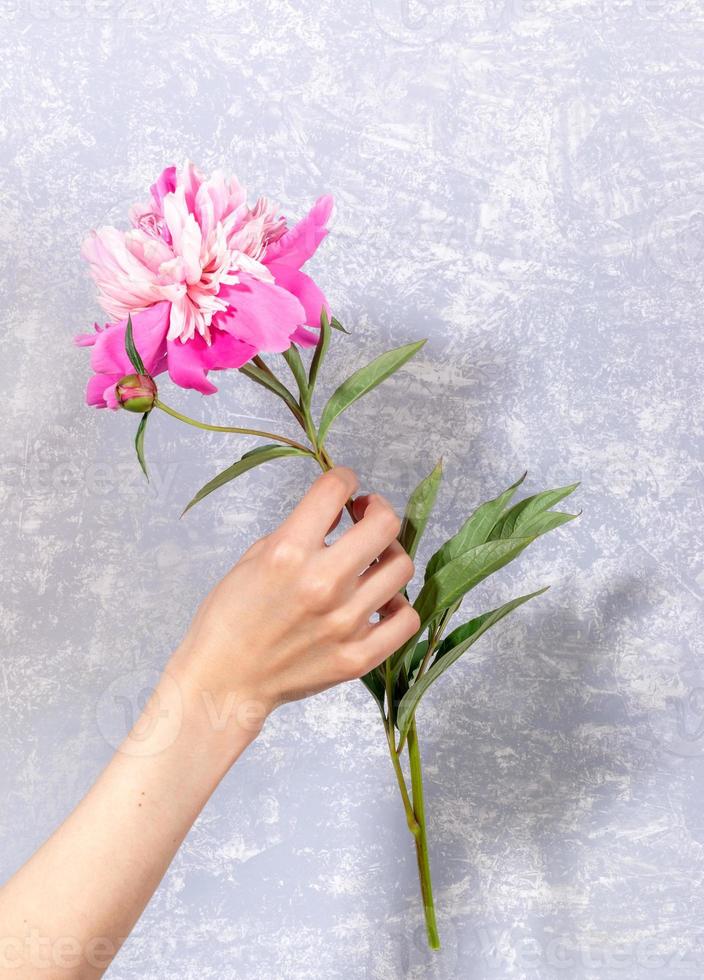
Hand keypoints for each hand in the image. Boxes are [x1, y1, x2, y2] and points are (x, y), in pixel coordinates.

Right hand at [170, 467, 419, 738]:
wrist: (224, 683)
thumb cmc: (230, 619)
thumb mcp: (254, 558)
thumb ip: (299, 531)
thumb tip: (338, 511)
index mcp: (288, 553)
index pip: (335, 489)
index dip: (344, 479)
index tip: (346, 486)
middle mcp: (322, 583)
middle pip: (385, 525)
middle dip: (377, 510)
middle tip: (366, 515)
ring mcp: (345, 622)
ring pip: (400, 567)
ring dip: (388, 555)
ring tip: (373, 561)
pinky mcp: (358, 657)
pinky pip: (406, 620)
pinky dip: (398, 606)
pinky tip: (381, 602)